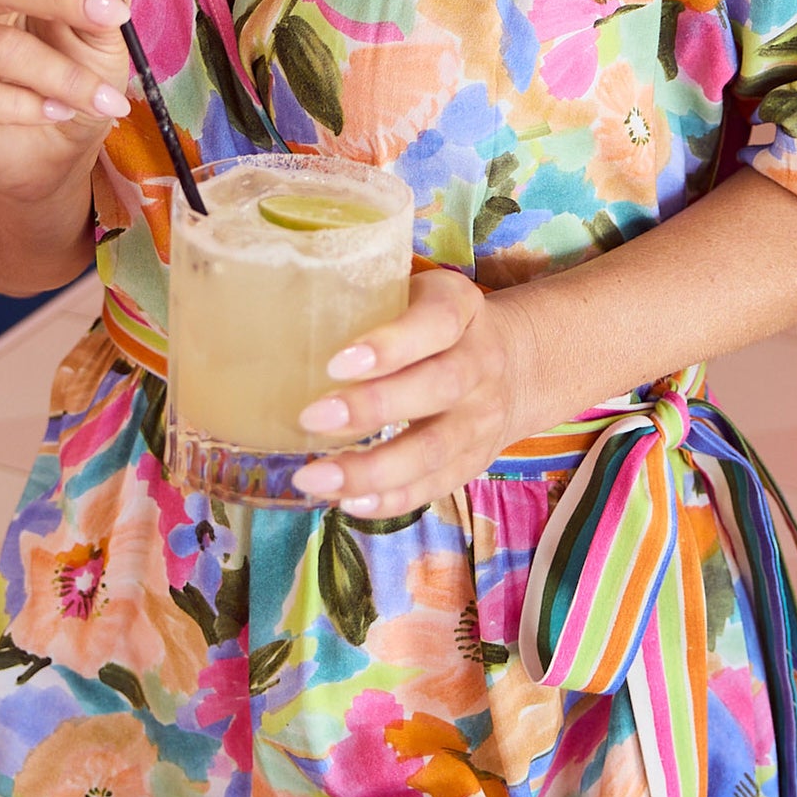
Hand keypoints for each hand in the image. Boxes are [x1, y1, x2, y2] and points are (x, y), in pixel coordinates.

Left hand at [291, 270, 528, 514]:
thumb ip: (364, 297)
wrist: (514, 363)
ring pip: (436, 448)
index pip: (437, 322)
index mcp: (462, 308)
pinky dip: (393, 498)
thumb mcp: (413, 294)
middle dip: (374, 407)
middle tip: (312, 418)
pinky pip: (437, 485)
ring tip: (315, 477)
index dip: (392, 344)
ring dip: (373, 469)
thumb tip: (281, 315)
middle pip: (439, 386)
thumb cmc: (430, 323)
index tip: (336, 364)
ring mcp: (482, 417)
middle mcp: (481, 362)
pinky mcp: (476, 460)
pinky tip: (349, 502)